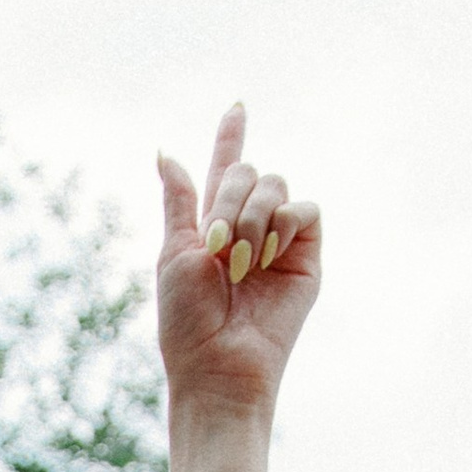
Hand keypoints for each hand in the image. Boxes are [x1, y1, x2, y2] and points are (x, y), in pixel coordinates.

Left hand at [155, 105, 320, 428]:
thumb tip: (165, 151)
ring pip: (276, 185)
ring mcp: (280, 242)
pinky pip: (304, 211)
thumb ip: (178, 201)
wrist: (218, 364)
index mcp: (214, 225)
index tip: (237, 107)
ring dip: (251, 217)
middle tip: (218, 247)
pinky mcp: (306, 258)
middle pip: (249, 172)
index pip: (226, 170)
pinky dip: (281, 226)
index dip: (231, 137)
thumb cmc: (187, 321)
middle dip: (228, 201)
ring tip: (241, 264)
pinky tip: (266, 259)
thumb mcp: (174, 253)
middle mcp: (250, 228)